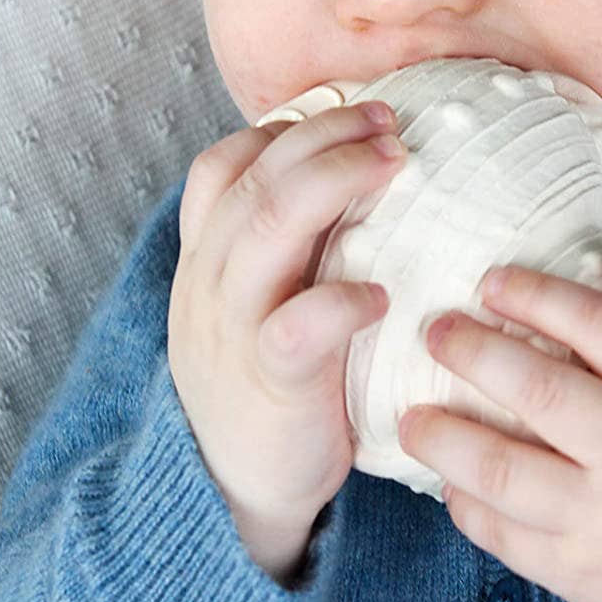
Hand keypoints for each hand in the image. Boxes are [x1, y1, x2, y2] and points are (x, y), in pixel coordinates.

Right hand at [167, 100, 407, 557]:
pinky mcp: (270, 382)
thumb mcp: (255, 303)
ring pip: (268, 226)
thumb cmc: (267, 383)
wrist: (232, 491)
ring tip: (395, 163)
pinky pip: (298, 326)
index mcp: (206, 258)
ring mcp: (234, 327)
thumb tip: (359, 176)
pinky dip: (342, 300)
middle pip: (257, 177)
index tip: (345, 111)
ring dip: (335, 181)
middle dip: (324, 135)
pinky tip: (383, 293)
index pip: (221, 165)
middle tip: (389, 121)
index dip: (280, 128)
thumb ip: (287, 247)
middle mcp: (211, 281)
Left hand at [398, 240, 601, 601]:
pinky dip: (467, 506)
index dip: (540, 297)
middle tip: (435, 331)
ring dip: (446, 438)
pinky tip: (449, 479)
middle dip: (474, 353)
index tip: (491, 280)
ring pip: (506, 471)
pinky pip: (507, 538)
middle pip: (541, 393)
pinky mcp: (583, 576)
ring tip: (411, 416)